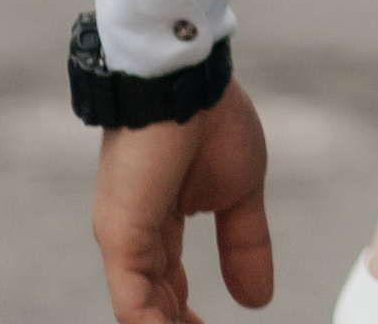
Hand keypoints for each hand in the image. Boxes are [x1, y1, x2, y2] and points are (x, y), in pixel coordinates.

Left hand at [92, 80, 272, 323]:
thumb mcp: (240, 190)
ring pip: (140, 312)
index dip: (184, 320)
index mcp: (159, 223)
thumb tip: (257, 300)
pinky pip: (132, 304)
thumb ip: (245, 243)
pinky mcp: (120, 236)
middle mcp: (135, 236)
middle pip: (151, 306)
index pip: (165, 288)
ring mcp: (124, 238)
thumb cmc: (211, 118)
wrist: (188, 78)